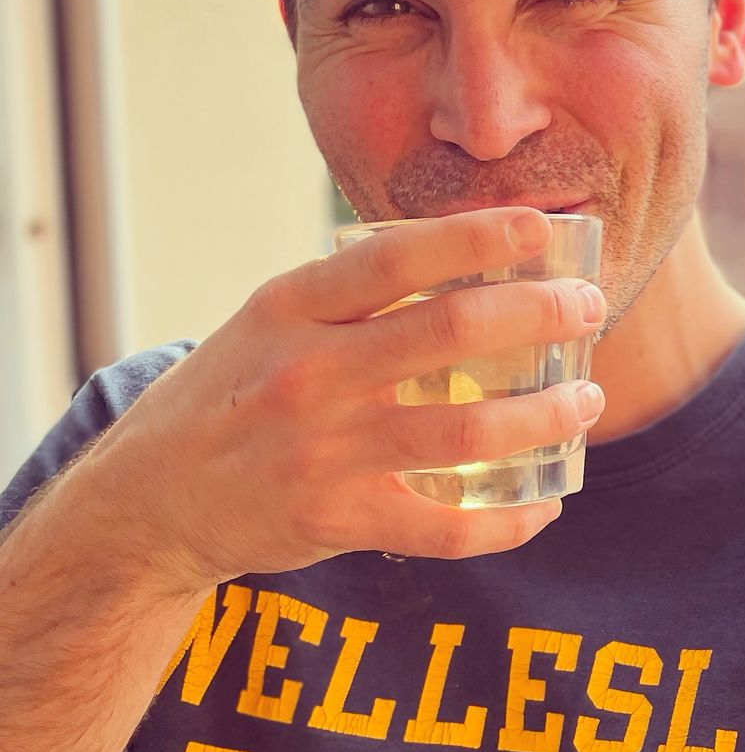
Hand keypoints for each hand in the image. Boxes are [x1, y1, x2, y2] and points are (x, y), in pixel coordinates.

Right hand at [83, 208, 605, 595]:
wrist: (150, 500)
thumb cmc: (234, 391)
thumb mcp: (273, 320)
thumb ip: (354, 291)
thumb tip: (466, 249)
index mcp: (294, 307)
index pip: (398, 257)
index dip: (478, 236)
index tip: (541, 226)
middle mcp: (311, 373)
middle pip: (451, 332)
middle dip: (540, 315)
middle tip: (587, 308)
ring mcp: (325, 450)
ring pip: (468, 429)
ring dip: (546, 415)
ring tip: (586, 401)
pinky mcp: (338, 520)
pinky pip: (448, 525)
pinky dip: (510, 519)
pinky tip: (545, 503)